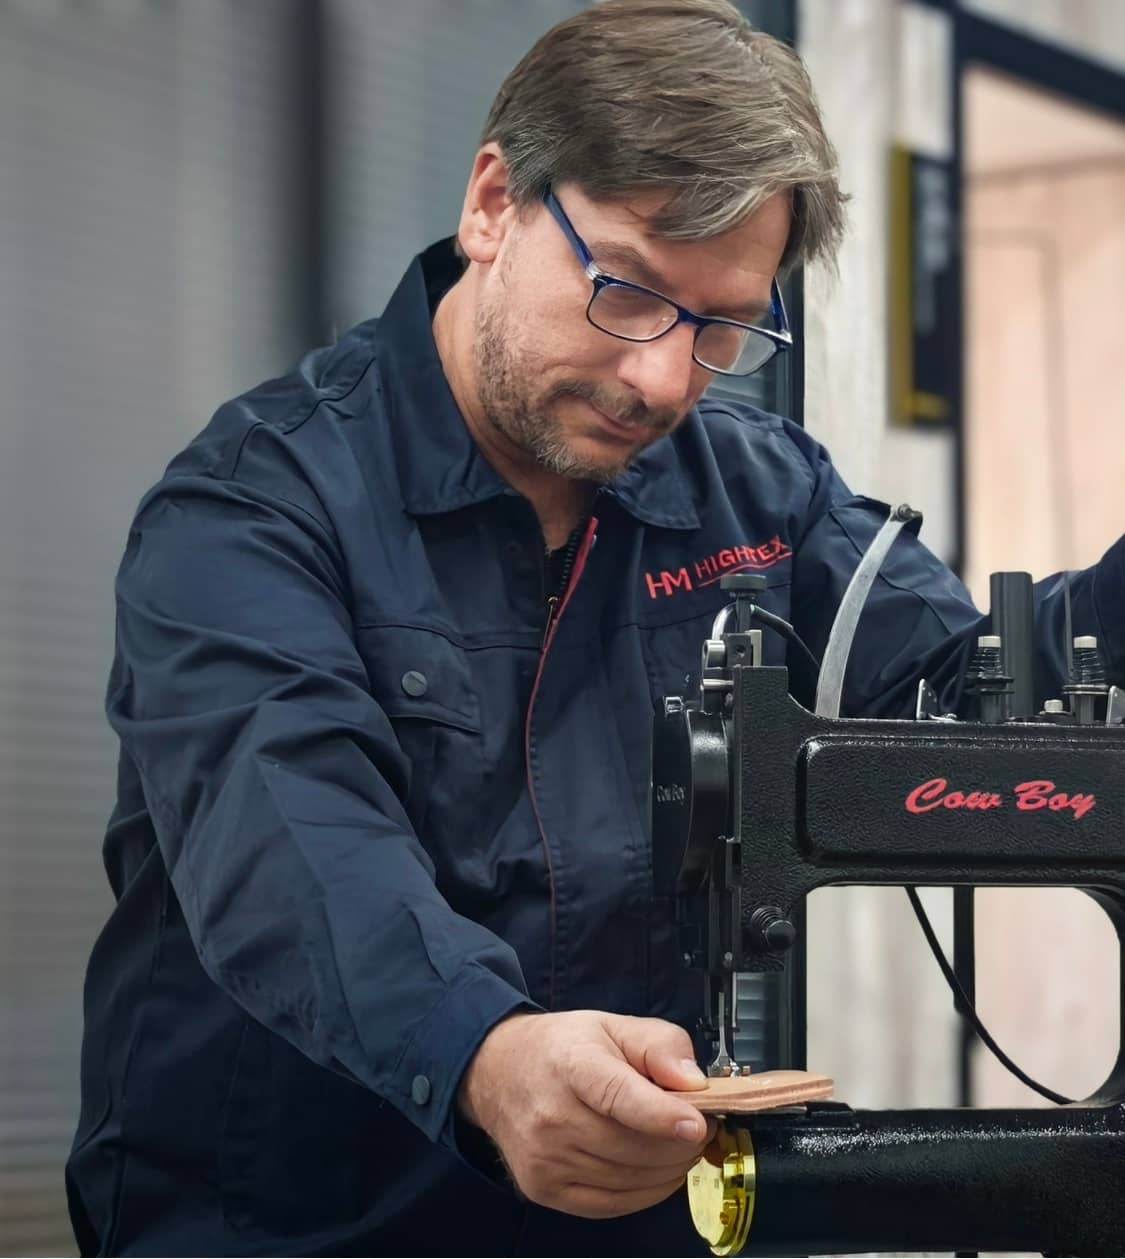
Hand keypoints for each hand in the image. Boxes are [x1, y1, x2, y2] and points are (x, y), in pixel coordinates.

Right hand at [457, 1009, 716, 1218]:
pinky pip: (613, 1203)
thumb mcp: (613, 1025)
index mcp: (571, 1064)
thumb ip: (660, 1045)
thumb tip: (694, 1082)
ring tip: (678, 1143)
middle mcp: (552, 1115)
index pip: (618, 1096)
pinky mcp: (543, 1188)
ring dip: (669, 1167)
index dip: (662, 1115)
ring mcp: (544, 1158)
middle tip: (700, 1125)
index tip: (697, 1124)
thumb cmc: (562, 1048)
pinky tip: (655, 1168)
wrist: (499, 1073)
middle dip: (681, 1143)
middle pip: (633, 1146)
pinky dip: (647, 1191)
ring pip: (630, 1179)